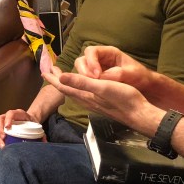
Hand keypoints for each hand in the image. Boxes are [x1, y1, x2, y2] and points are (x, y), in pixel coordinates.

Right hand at [0, 109, 37, 148]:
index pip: (11, 113)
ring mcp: (4, 122)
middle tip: (3, 138)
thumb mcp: (38, 126)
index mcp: (19, 114)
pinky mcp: (3, 129)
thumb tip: (45, 142)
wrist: (30, 121)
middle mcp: (9, 117)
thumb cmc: (33, 124)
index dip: (8, 119)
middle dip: (0, 129)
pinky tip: (3, 146)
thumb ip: (41, 134)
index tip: (8, 127)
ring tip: (3, 145)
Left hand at [43, 65, 157, 131]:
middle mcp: (87, 100)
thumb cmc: (123, 98)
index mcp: (85, 95)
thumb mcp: (101, 87)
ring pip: (76, 93)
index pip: (64, 86)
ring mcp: (94, 103)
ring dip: (68, 84)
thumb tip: (61, 77)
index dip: (54, 78)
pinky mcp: (101, 104)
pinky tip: (83, 89)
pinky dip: (79, 88)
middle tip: (51, 71)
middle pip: (68, 90)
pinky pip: (84, 95)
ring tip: (64, 78)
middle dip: (59, 80)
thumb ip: (81, 82)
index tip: (44, 70)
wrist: (138, 114)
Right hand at [73, 46, 152, 90]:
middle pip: (83, 60)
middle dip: (84, 71)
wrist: (144, 86)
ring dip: (83, 78)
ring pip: (82, 70)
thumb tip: (102, 77)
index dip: (91, 62)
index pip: (92, 51)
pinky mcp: (96, 79)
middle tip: (92, 82)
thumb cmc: (139, 76)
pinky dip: (85, 84)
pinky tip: (91, 91)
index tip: (97, 75)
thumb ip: (118, 74)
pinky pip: (85, 80)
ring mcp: (97, 69)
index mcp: (109, 53)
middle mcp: (100, 59)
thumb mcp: (131, 74)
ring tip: (92, 87)